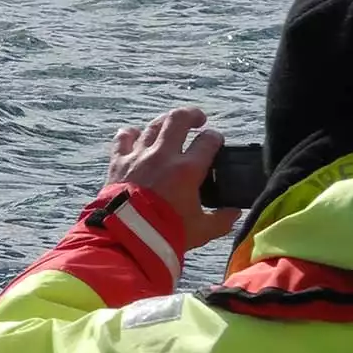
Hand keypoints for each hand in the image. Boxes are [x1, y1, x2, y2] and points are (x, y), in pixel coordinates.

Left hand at [105, 107, 242, 252]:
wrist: (125, 237)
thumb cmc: (165, 232)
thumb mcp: (201, 229)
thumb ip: (221, 220)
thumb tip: (234, 214)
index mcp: (187, 169)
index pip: (208, 140)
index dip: (215, 138)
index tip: (216, 141)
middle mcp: (163, 156)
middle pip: (178, 120)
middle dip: (192, 115)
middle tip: (198, 119)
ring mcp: (138, 156)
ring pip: (153, 126)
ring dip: (164, 122)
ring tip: (171, 125)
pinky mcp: (118, 162)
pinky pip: (123, 138)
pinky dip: (130, 134)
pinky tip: (135, 135)